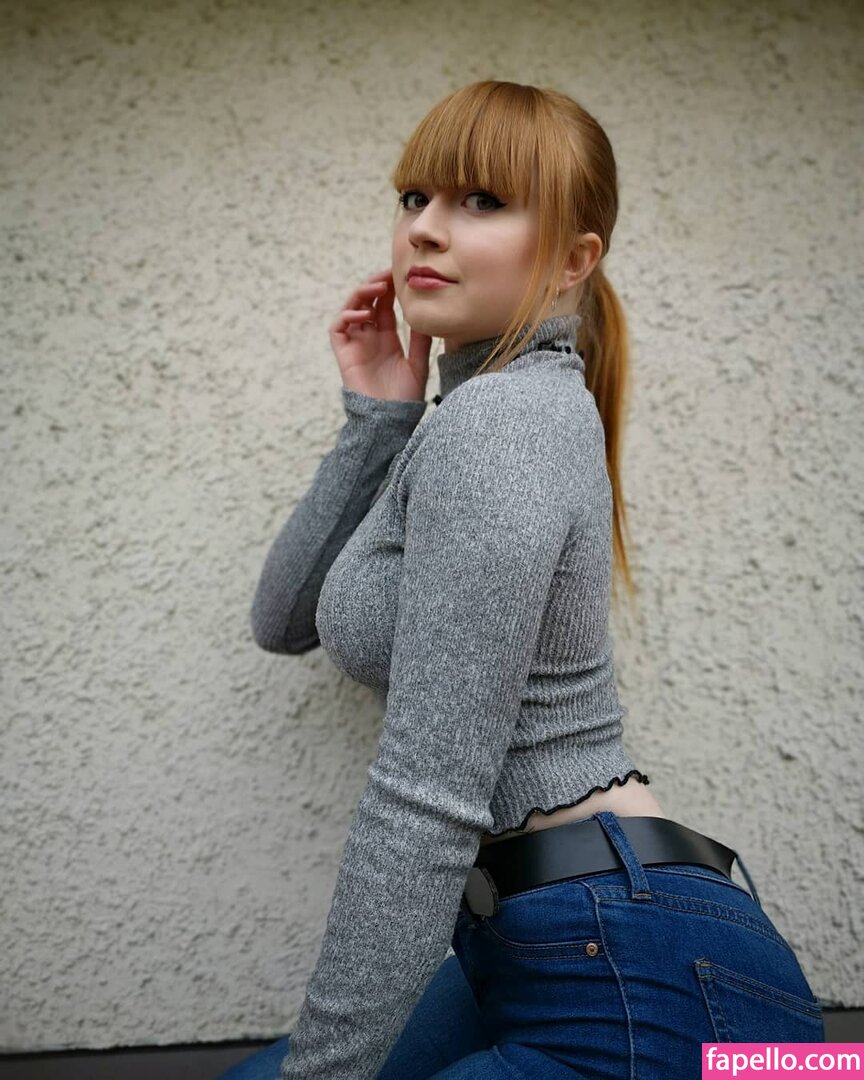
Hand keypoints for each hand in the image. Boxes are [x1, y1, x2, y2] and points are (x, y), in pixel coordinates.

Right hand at [329, 269, 431, 402]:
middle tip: (389, 273)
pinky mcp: (344, 353)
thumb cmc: (404, 398)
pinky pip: (338, 328)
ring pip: (352, 309)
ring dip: (362, 294)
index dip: (390, 289)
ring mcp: (355, 344)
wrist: (389, 420)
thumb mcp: (418, 365)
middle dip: (376, 284)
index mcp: (387, 340)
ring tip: (378, 287)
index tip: (401, 275)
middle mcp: (369, 339)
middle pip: (367, 302)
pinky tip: (366, 315)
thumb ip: (421, 342)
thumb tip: (427, 317)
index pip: (385, 306)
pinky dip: (349, 316)